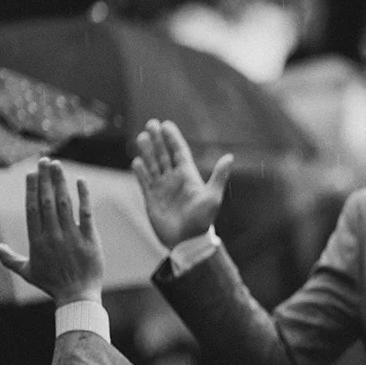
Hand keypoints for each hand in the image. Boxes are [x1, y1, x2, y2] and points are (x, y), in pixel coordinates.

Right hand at [0, 159, 104, 305]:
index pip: (32, 209)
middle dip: (45, 179)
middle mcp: (53, 236)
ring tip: (58, 165)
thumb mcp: (26, 271)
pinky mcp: (90, 239)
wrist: (77, 296)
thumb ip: (8, 258)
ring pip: (65, 204)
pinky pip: (86, 214)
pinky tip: (81, 182)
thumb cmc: (52, 284)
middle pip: (47, 202)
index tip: (31, 173)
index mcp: (37, 241)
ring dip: (61, 183)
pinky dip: (84, 197)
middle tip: (45, 160)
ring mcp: (72, 236)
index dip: (32, 190)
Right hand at [131, 119, 232, 247]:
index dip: (172, 138)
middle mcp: (175, 179)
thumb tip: (229, 156)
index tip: (165, 124)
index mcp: (189, 176)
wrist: (187, 241)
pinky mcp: (152, 199)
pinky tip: (136, 162)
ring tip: (141, 137)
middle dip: (157, 139)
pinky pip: (144, 181)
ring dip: (147, 151)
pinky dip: (140, 172)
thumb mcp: (213, 197)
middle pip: (164, 154)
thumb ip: (219, 176)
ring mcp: (162, 188)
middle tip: (151, 123)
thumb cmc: (202, 220)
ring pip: (153, 165)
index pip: (179, 152)